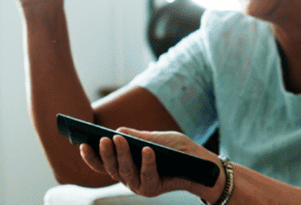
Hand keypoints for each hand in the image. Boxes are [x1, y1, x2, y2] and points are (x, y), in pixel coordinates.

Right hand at [79, 128, 222, 200]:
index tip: (82, 143)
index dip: (91, 156)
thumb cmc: (178, 150)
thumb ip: (140, 136)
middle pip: (111, 167)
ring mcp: (138, 185)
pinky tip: (146, 150)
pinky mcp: (151, 189)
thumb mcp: (158, 139)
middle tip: (103, 138)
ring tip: (118, 139)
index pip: (103, 163)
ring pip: (124, 171)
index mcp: (125, 165)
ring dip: (121, 155)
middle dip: (106, 152)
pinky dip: (146, 162)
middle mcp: (128, 177)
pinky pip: (146, 175)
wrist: (199, 164)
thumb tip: (119, 130)